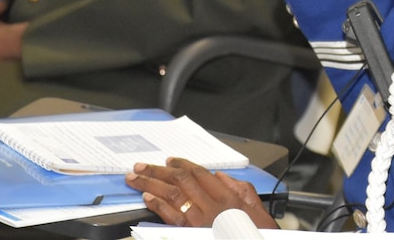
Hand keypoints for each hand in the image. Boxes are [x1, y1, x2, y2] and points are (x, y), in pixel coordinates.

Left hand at [126, 158, 277, 228]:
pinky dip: (158, 205)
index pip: (199, 174)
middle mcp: (212, 206)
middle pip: (181, 181)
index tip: (169, 161)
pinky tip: (148, 198)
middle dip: (159, 171)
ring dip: (151, 185)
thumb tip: (222, 177)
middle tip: (142, 166)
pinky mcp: (191, 233)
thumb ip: (241, 188)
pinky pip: (171, 217)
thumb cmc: (255, 232)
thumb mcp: (257, 207)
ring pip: (172, 196)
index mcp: (227, 196)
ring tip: (136, 179)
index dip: (181, 164)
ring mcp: (199, 220)